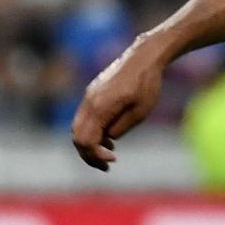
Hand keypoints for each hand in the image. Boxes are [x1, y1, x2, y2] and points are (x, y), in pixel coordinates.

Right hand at [70, 43, 166, 170]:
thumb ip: (120, 128)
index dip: (96, 155)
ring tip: (109, 154)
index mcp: (100, 108)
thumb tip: (108, 139)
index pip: (86, 140)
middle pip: (77, 137)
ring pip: (78, 128)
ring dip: (90, 144)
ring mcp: (89, 97)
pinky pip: (85, 118)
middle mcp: (89, 102)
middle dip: (89, 155)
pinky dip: (92, 132)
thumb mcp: (140, 112)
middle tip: (107, 166)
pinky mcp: (92, 94)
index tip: (113, 160)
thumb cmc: (146, 84)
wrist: (143, 57)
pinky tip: (109, 139)